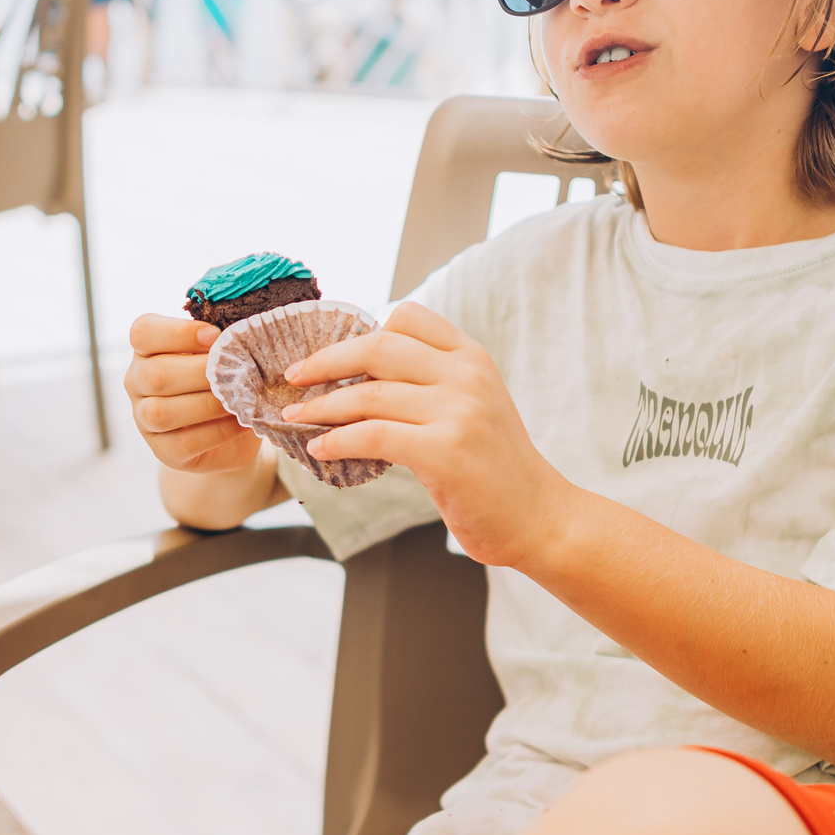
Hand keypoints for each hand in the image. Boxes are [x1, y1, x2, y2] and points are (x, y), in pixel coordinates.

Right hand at [125, 313, 261, 474]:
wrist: (231, 432)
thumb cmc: (226, 378)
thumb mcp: (223, 352)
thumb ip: (224, 339)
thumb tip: (245, 329)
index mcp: (147, 348)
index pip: (143, 332)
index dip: (178, 332)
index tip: (216, 335)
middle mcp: (137, 382)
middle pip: (154, 375)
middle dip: (200, 372)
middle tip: (237, 370)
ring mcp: (144, 419)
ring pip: (161, 412)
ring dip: (207, 404)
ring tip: (240, 397)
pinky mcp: (163, 450)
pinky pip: (184, 442)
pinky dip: (217, 431)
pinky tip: (240, 421)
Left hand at [282, 303, 572, 568]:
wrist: (540, 517)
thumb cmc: (496, 467)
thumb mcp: (473, 405)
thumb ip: (432, 382)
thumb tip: (361, 376)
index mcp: (472, 357)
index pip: (407, 318)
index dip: (361, 331)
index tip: (329, 354)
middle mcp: (466, 375)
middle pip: (377, 347)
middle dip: (326, 360)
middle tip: (294, 376)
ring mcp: (458, 411)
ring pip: (368, 395)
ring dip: (321, 406)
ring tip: (295, 417)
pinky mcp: (445, 452)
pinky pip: (373, 435)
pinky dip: (337, 440)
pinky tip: (321, 449)